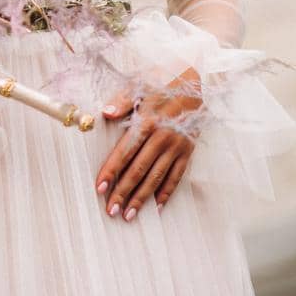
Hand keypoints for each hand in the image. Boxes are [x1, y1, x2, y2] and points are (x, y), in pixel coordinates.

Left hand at [94, 66, 202, 220]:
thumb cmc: (161, 82)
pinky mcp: (188, 150)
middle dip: (124, 192)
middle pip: (140, 170)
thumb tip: (105, 113)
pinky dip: (167, 191)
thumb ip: (122, 101)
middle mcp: (163, 137)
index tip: (100, 188)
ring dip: (142, 198)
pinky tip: (157, 205)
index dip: (112, 170)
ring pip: (157, 177)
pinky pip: (177, 175)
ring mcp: (178, 146)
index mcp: (147, 122)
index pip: (125, 151)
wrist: (196, 80)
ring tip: (129, 215)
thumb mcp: (140, 86)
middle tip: (111, 211)